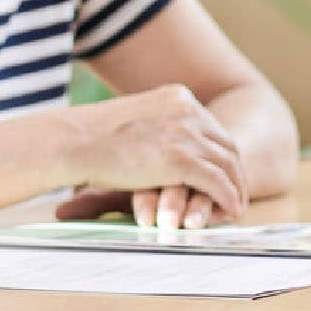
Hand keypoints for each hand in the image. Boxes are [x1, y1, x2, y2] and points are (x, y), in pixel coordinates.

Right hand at [55, 85, 245, 226]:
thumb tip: (157, 148)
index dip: (220, 154)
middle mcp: (189, 110)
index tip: (222, 173)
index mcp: (177, 97)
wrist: (75, 141)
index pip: (212, 128)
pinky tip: (230, 212)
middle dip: (233, 172)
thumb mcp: (133, 122)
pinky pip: (217, 182)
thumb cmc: (90, 137)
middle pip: (225, 144)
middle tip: (235, 194)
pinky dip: (228, 198)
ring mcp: (187, 134)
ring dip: (235, 188)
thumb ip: (154, 130)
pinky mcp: (183, 160)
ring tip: (234, 208)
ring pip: (227, 164)